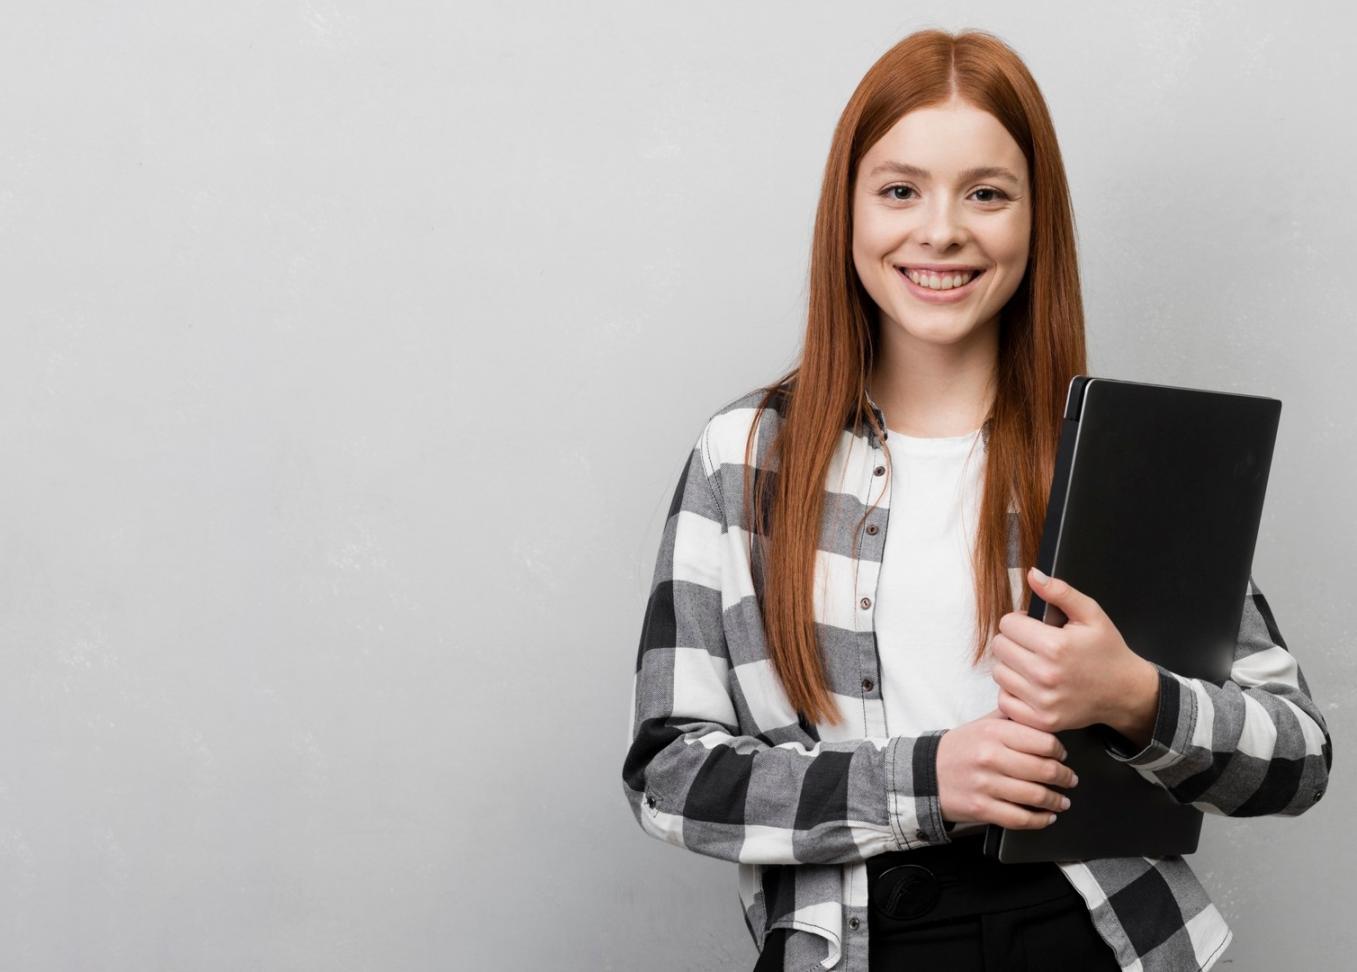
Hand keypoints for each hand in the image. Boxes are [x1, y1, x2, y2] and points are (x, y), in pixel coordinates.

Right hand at [936, 707, 1078, 827]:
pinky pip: (1020, 818)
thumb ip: (1010, 719)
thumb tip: (1042, 715)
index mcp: (993, 733)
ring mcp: (986, 784)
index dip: (1059, 751)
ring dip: (1056, 801)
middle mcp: (990, 757)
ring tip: (1062, 801)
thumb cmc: (958, 750)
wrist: (925, 775)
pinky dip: (1039, 820)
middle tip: (1069, 779)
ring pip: (1035, 795)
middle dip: (1064, 777)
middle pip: (1043, 770)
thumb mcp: (980, 725)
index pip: (1043, 741)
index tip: (1063, 756)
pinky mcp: (982, 808)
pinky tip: (1046, 817)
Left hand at [989, 567, 1151, 735]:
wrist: (1125, 691)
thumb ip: (1060, 592)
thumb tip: (1033, 575)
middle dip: (1013, 640)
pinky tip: (1030, 684)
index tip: (1033, 626)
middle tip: (1033, 644)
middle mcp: (1045, 675)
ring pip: (999, 673)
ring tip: (1032, 663)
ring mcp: (1042, 700)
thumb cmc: (1107, 651)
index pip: (1007, 624)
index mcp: (1055, 646)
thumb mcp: (1091, 614)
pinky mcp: (1041, 719)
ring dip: (1011, 666)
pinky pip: (1005, 701)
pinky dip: (1013, 692)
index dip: (1019, 621)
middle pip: (1000, 647)